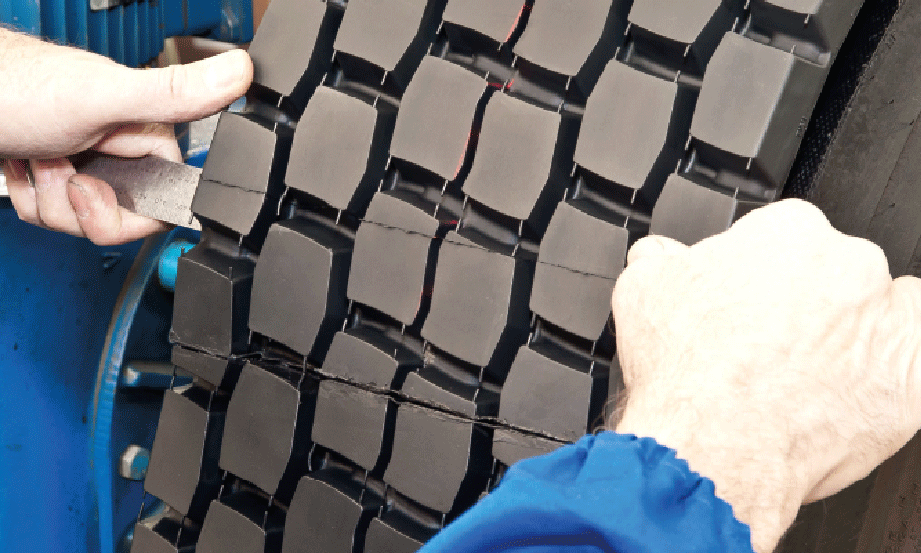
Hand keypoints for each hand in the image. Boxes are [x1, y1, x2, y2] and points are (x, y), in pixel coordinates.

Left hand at [0, 28, 251, 243]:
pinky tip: (19, 161)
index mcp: (145, 134)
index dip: (122, 213)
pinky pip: (52, 211)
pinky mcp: (55, 171)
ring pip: (80, 219)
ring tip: (32, 154)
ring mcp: (86, 160)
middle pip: (117, 217)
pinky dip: (27, 193)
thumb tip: (243, 72)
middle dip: (75, 207)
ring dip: (44, 197)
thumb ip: (175, 94)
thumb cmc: (15, 86)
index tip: (89, 186)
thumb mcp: (103, 96)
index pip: (161, 206)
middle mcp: (119, 147)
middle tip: (55, 164)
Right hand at [610, 199, 920, 552]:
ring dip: (851, 333)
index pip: (780, 239)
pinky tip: (849, 389)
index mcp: (788, 232)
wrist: (709, 447)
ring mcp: (885, 320)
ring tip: (804, 372)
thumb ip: (661, 259)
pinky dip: (888, 372)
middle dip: (802, 302)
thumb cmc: (685, 374)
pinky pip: (913, 362)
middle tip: (764, 342)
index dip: (752, 275)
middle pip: (831, 272)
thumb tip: (661, 258)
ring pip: (878, 312)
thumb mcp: (642, 291)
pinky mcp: (912, 378)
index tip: (738, 301)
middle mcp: (845, 265)